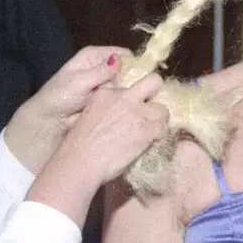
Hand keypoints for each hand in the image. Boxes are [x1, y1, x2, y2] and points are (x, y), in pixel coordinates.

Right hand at [29, 73, 168, 223]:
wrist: (80, 161)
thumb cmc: (79, 147)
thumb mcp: (89, 117)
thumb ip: (106, 110)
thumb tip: (119, 118)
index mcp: (106, 93)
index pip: (129, 85)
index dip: (134, 97)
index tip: (135, 106)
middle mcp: (123, 97)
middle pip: (153, 81)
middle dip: (156, 93)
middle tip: (153, 110)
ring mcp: (136, 112)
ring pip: (163, 109)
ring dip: (159, 120)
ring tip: (151, 132)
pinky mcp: (146, 129)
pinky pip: (163, 128)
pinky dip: (159, 136)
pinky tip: (150, 143)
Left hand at [35, 46, 134, 124]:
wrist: (51, 119)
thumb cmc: (60, 96)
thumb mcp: (79, 81)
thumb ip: (100, 72)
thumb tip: (119, 59)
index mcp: (94, 56)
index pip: (122, 54)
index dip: (132, 64)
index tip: (136, 78)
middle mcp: (102, 67)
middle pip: (128, 70)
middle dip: (129, 81)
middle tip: (123, 93)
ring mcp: (106, 84)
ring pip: (126, 86)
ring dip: (124, 93)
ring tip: (117, 102)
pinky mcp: (107, 99)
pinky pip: (121, 98)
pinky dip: (121, 102)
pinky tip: (117, 108)